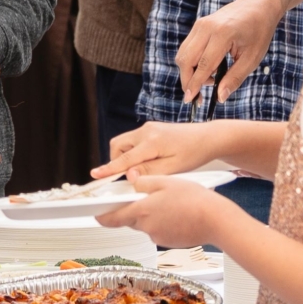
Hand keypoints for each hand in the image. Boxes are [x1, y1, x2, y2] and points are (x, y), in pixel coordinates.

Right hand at [94, 120, 217, 179]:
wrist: (207, 137)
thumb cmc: (195, 152)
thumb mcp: (174, 168)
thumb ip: (150, 172)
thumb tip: (130, 176)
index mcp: (152, 142)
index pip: (125, 159)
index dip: (109, 169)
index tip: (95, 175)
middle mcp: (146, 131)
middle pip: (118, 146)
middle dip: (117, 161)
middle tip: (129, 175)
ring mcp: (147, 128)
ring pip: (124, 143)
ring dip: (125, 156)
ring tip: (143, 167)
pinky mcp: (150, 129)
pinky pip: (133, 140)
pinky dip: (133, 152)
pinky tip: (148, 160)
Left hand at [101, 174, 237, 249]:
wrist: (217, 220)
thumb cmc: (195, 200)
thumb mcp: (166, 181)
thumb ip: (145, 181)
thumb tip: (131, 181)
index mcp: (142, 211)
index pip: (112, 218)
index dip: (102, 216)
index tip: (96, 214)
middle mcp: (147, 227)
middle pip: (130, 219)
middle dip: (135, 209)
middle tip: (148, 197)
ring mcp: (158, 237)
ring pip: (146, 225)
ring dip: (151, 216)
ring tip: (170, 204)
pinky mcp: (169, 243)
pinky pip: (159, 231)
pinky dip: (164, 223)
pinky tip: (178, 214)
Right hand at [178, 0, 286, 103]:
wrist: (257, 6)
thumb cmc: (258, 32)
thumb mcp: (252, 58)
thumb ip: (235, 78)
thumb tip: (220, 97)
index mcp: (223, 34)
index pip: (203, 64)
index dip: (195, 84)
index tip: (189, 100)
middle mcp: (206, 27)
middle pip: (186, 60)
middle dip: (188, 81)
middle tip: (198, 96)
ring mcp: (200, 25)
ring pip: (183, 54)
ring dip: (189, 72)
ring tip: (209, 80)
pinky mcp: (198, 25)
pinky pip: (187, 48)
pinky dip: (192, 63)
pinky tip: (207, 69)